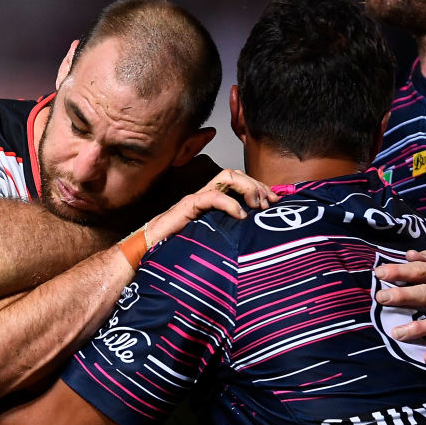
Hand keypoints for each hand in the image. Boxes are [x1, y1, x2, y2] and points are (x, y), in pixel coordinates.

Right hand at [145, 168, 278, 244]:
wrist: (150, 250)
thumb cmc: (179, 246)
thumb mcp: (214, 238)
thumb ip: (230, 231)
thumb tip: (254, 235)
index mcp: (213, 200)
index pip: (240, 180)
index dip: (260, 187)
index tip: (275, 201)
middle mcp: (206, 194)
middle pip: (236, 174)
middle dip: (257, 185)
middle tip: (269, 204)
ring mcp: (197, 198)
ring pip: (226, 177)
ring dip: (247, 188)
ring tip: (256, 207)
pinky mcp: (188, 207)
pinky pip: (212, 196)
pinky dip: (230, 204)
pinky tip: (240, 217)